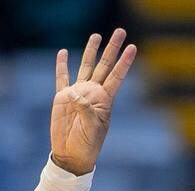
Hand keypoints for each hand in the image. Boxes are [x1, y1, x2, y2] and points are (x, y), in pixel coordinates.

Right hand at [50, 28, 136, 175]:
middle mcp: (93, 93)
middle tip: (120, 31)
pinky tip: (64, 52)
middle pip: (104, 65)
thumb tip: (75, 94)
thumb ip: (86, 110)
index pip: (116, 76)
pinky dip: (62, 65)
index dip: (124, 62)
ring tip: (96, 36)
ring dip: (90, 51)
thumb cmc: (86, 144)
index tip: (133, 47)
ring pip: (86, 66)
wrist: (71, 154)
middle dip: (111, 48)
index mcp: (104, 100)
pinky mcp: (62, 98)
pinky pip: (62, 78)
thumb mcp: (91, 129)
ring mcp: (78, 94)